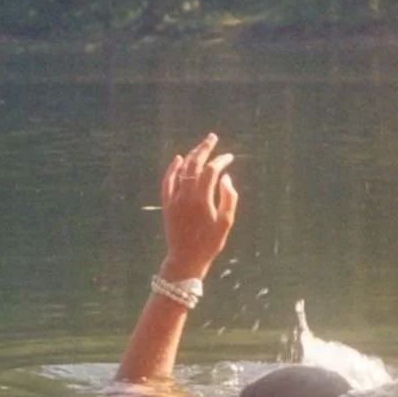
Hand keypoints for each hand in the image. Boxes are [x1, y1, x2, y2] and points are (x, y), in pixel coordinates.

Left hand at [159, 134, 237, 282]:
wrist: (185, 259)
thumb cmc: (209, 243)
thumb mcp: (226, 223)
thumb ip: (229, 198)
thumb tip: (226, 177)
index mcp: (202, 199)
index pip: (211, 171)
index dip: (221, 161)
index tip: (229, 157)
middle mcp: (186, 195)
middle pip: (194, 164)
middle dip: (204, 148)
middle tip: (212, 137)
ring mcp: (174, 199)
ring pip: (181, 170)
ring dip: (191, 155)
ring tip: (201, 146)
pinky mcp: (167, 204)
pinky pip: (167, 181)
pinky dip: (173, 168)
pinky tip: (178, 159)